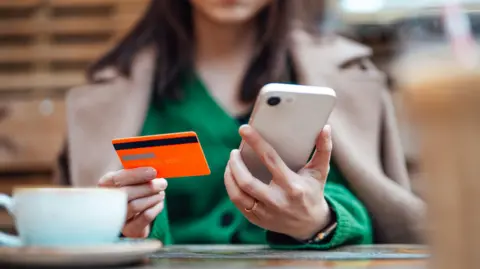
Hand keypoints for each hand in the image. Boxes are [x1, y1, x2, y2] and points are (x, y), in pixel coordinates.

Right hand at [98, 167, 166, 237]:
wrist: (132, 217)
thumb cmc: (133, 192)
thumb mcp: (131, 180)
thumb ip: (138, 174)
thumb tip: (153, 170)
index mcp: (105, 185)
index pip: (116, 179)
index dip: (136, 174)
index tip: (153, 172)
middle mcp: (106, 202)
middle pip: (125, 193)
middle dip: (148, 187)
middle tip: (163, 183)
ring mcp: (116, 218)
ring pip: (135, 206)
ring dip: (153, 197)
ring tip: (161, 193)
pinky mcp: (129, 230)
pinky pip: (145, 217)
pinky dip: (156, 208)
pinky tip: (159, 203)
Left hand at [224, 125, 332, 240]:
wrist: (310, 225)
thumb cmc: (313, 192)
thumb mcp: (320, 172)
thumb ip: (323, 149)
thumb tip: (325, 128)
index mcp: (292, 186)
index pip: (270, 159)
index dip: (255, 142)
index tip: (243, 129)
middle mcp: (277, 201)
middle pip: (247, 181)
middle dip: (235, 163)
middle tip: (234, 151)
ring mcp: (265, 212)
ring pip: (238, 194)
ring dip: (230, 176)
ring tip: (231, 162)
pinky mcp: (257, 219)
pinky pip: (238, 203)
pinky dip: (231, 188)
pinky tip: (231, 177)